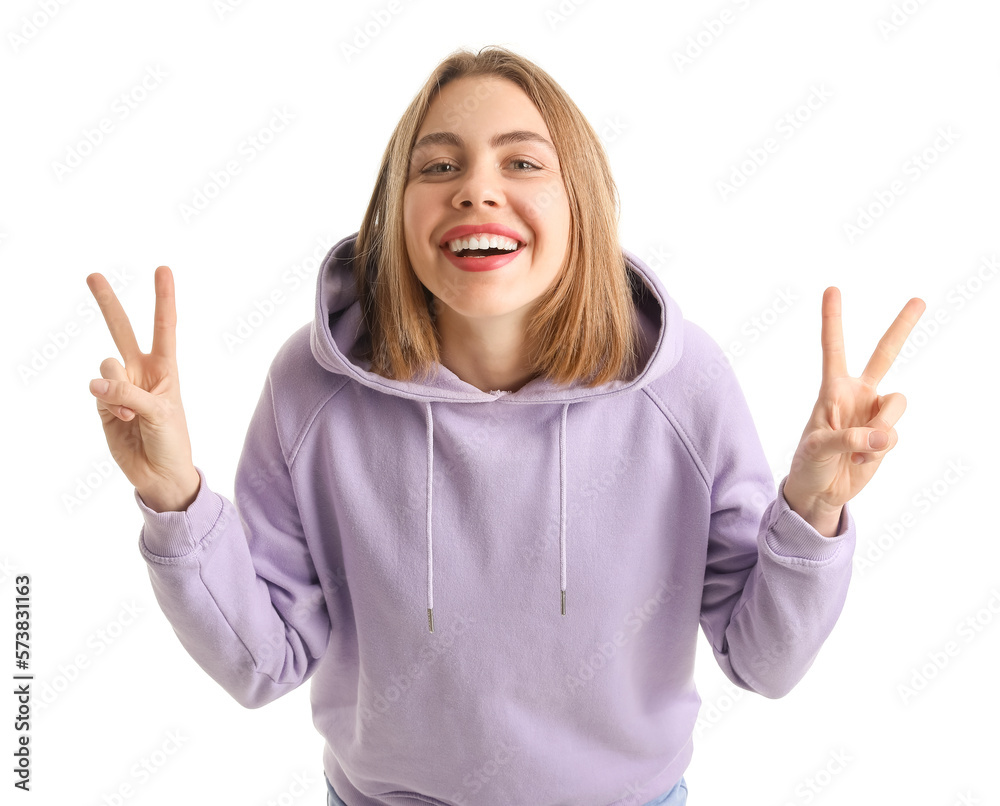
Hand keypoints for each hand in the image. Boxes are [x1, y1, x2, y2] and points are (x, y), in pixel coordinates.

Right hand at [87, 266, 200, 511]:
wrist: (159, 473)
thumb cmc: (172, 440)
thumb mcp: (159, 413)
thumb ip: (128, 394)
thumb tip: (95, 383)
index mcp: (165, 368)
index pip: (164, 327)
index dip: (163, 298)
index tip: (162, 269)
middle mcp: (141, 371)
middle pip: (121, 330)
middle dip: (107, 303)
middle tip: (93, 275)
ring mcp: (120, 386)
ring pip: (106, 366)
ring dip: (116, 387)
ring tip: (131, 412)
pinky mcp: (103, 404)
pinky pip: (97, 392)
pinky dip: (108, 403)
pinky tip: (121, 419)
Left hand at [783, 287, 926, 535]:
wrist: (821, 491)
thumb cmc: (809, 463)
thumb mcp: (817, 448)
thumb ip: (849, 439)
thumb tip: (883, 436)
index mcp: (832, 389)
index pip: (833, 348)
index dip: (832, 319)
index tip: (831, 289)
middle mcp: (858, 393)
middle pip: (885, 354)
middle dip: (902, 326)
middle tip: (919, 299)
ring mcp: (875, 412)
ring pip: (898, 403)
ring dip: (883, 426)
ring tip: (858, 448)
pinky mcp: (886, 433)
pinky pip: (894, 433)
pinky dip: (881, 448)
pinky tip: (862, 458)